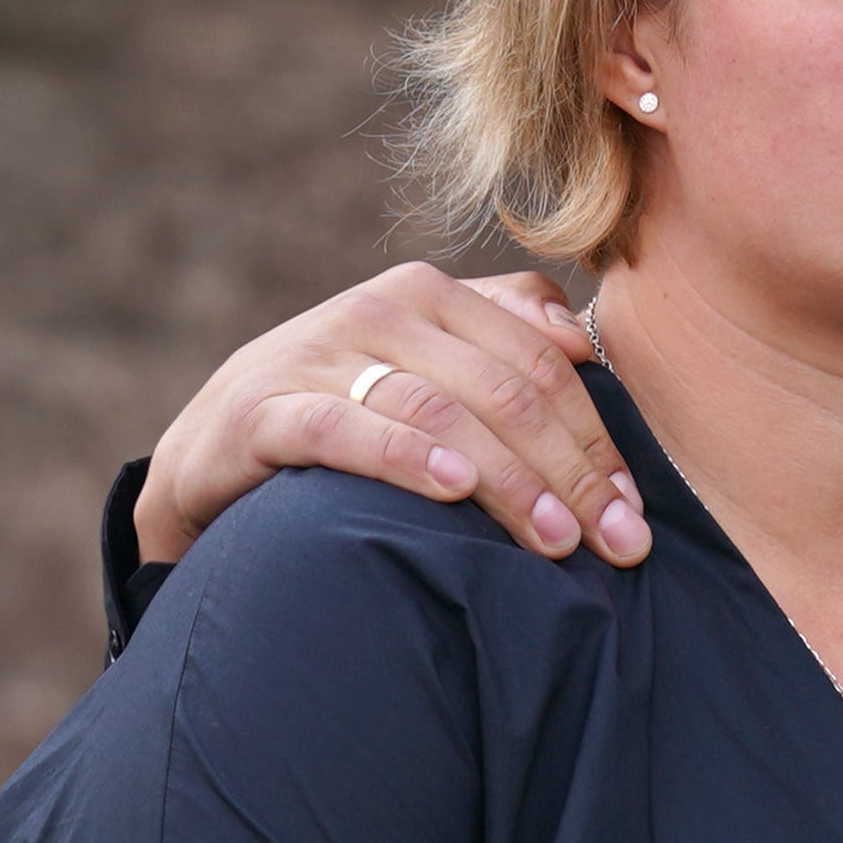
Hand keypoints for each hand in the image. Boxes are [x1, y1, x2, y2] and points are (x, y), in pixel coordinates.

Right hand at [133, 263, 652, 568]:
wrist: (206, 458)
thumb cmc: (346, 420)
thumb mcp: (427, 372)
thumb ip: (503, 339)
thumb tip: (583, 340)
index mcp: (434, 297)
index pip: (545, 363)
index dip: (600, 439)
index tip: (637, 514)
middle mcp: (381, 309)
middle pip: (507, 390)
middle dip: (573, 473)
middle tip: (618, 545)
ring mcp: (317, 353)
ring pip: (443, 411)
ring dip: (512, 480)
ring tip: (560, 541)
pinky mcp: (261, 408)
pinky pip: (345, 427)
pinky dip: (404, 455)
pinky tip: (452, 488)